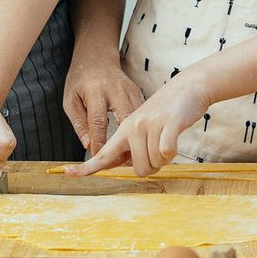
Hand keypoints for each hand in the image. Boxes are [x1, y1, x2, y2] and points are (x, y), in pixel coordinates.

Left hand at [63, 55, 144, 154]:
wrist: (97, 56)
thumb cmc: (80, 80)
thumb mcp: (71, 99)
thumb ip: (79, 122)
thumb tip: (89, 146)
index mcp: (96, 90)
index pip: (98, 121)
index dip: (98, 142)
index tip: (97, 161)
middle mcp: (116, 90)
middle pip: (125, 119)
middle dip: (125, 142)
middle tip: (121, 162)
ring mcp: (130, 90)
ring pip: (139, 119)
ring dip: (137, 139)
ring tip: (131, 158)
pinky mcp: (139, 92)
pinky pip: (143, 115)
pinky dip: (142, 131)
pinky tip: (139, 144)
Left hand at [65, 72, 211, 176]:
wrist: (188, 85)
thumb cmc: (164, 108)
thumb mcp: (139, 122)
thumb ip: (124, 144)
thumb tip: (112, 164)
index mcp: (123, 127)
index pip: (103, 153)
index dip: (86, 166)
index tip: (68, 173)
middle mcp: (133, 125)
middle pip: (139, 169)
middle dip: (153, 165)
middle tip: (159, 147)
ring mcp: (151, 122)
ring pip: (155, 163)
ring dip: (164, 158)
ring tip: (166, 136)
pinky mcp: (169, 121)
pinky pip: (166, 151)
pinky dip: (172, 151)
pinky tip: (174, 136)